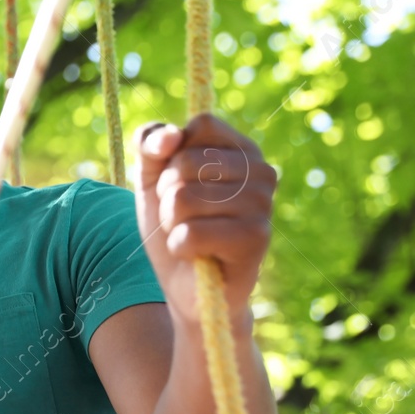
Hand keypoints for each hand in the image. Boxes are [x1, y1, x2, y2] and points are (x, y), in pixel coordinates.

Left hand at [132, 113, 275, 329]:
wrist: (188, 287)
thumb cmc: (174, 227)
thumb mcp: (152, 179)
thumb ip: (151, 144)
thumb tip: (170, 136)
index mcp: (243, 150)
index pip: (200, 125)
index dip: (172, 154)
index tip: (175, 180)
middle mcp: (262, 171)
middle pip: (184, 163)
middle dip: (166, 197)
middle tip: (183, 219)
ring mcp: (263, 204)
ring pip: (182, 199)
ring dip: (172, 224)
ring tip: (190, 236)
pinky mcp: (256, 239)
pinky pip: (191, 232)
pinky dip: (180, 247)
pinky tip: (196, 255)